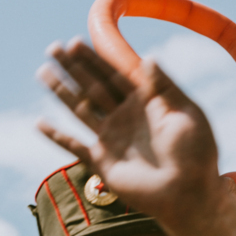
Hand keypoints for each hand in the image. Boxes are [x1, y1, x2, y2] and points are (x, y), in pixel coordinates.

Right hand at [37, 39, 235, 235]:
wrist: (189, 193)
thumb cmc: (196, 154)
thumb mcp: (186, 112)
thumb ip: (164, 86)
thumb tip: (148, 58)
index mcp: (146, 103)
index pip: (115, 74)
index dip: (95, 58)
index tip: (76, 41)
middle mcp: (125, 119)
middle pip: (93, 87)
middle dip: (73, 68)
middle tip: (52, 48)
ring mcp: (113, 140)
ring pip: (80, 110)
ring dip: (61, 92)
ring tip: (43, 72)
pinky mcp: (104, 163)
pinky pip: (75, 147)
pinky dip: (57, 137)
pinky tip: (39, 123)